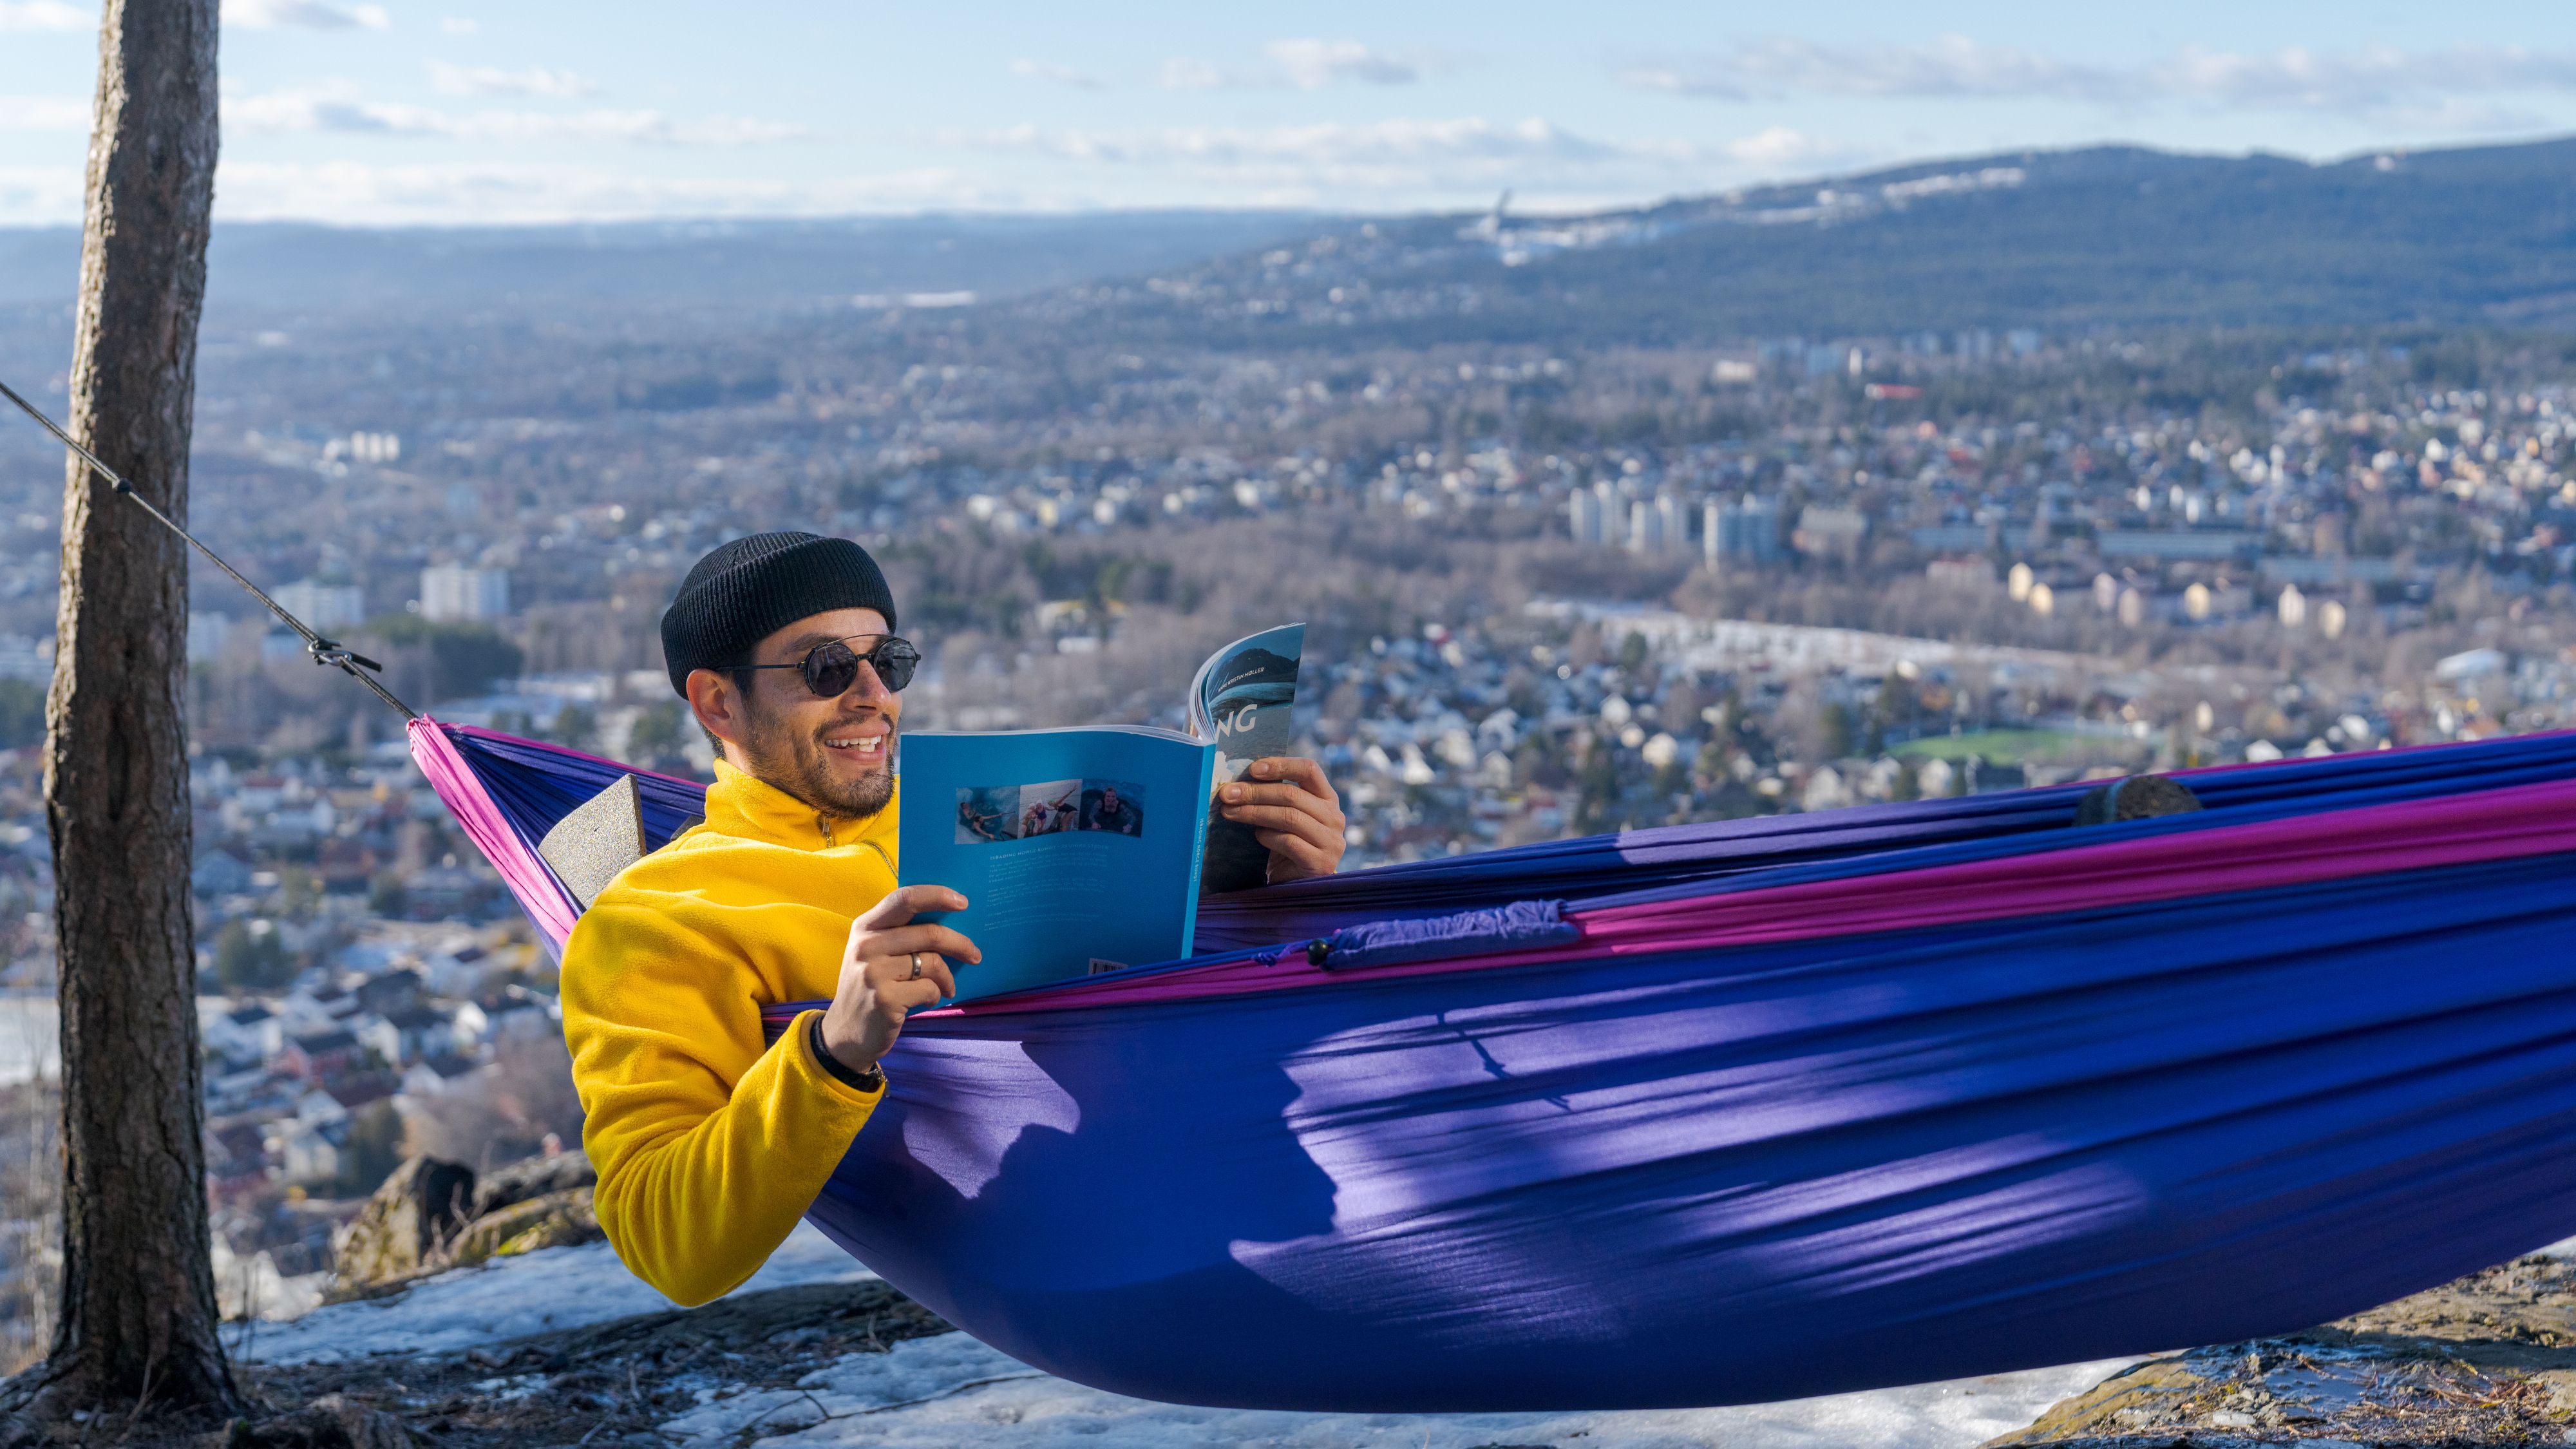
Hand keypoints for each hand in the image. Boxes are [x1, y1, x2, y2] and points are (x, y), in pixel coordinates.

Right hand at [818, 885, 981, 1073]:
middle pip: (928, 933)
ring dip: (948, 977)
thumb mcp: (874, 952)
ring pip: (932, 963)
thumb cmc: (870, 986)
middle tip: (975, 954)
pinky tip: (927, 1001)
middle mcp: (867, 946)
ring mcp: (873, 973)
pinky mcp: (885, 999)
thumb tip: (949, 919)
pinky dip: (935, 995)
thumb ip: (899, 933)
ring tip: (948, 986)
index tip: (962, 902)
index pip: (904, 898)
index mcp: (866, 927)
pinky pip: (928, 989)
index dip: (936, 896)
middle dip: (960, 944)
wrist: (845, 1032)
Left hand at [1218, 756, 1346, 883]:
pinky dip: (1268, 836)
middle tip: (1227, 794)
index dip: (1281, 765)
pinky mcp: (1320, 862)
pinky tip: (1257, 836)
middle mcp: (1334, 817)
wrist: (1297, 884)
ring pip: (1289, 817)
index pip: (1309, 770)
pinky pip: (1289, 842)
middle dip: (1255, 792)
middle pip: (1292, 795)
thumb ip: (1274, 798)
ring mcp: (1331, 841)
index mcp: (1327, 798)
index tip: (1252, 769)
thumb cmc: (1287, 846)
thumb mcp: (1285, 817)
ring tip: (1230, 812)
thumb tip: (1237, 783)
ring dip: (1254, 812)